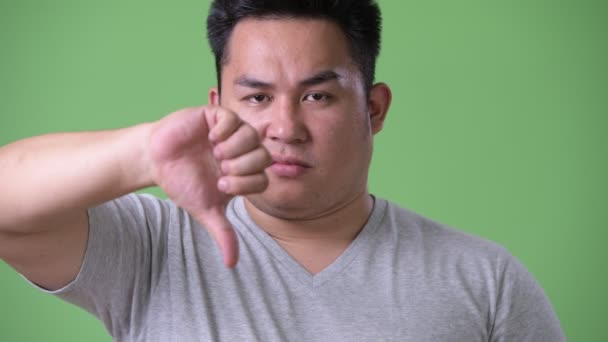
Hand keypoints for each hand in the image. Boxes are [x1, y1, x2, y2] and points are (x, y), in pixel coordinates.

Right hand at [148, 106, 269, 266]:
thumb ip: (222, 233)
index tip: (222, 184)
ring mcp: (230, 133)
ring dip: (234, 148)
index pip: (264, 178)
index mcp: (243, 173)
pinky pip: (233, 118)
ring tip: (215, 153)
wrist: (155, 161)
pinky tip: (211, 138)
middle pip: (264, 156)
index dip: (247, 183)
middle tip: (221, 169)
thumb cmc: (182, 183)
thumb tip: (232, 264)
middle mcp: (241, 152)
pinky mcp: (216, 116)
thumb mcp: (204, 210)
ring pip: (252, 135)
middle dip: (243, 166)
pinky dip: (225, 130)